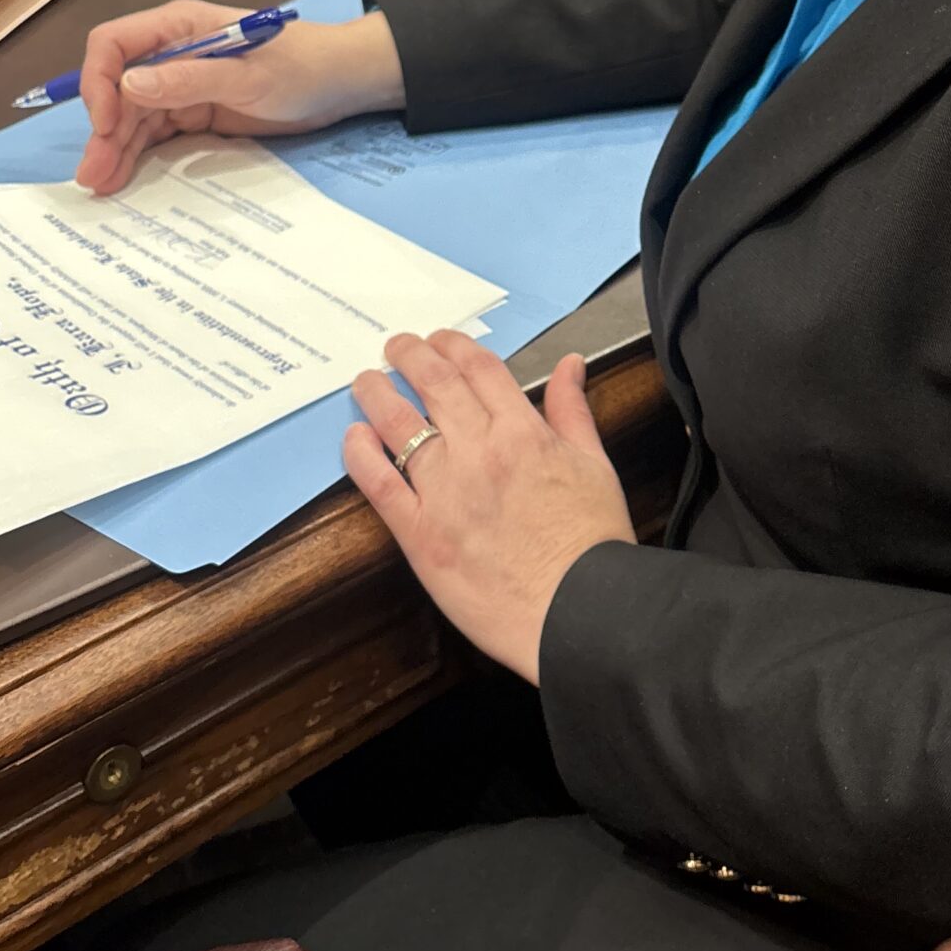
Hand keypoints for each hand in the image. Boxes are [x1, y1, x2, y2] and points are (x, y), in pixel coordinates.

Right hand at [74, 0, 405, 195]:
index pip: (114, 44)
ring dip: (114, 148)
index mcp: (179, 27)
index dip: (101, 82)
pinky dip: (137, 154)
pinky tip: (122, 178)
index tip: (107, 124)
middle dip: (104, 129)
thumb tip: (128, 86)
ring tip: (99, 185)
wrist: (341, 82)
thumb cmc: (303, 66)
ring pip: (133, 116)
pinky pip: (155, 133)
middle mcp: (171, 52)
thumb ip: (190, 79)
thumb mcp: (250, 76)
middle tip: (92, 175)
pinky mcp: (194, 112)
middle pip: (118, 89)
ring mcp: (180, 84)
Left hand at [346, 333, 633, 682]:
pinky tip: (354, 437)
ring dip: (378, 393)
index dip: (453, 346)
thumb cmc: (593, 544)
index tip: (439, 341)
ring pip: (399, 424)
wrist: (579, 610)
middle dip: (410, 355)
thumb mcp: (596, 465)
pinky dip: (361, 454)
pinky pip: (379, 483)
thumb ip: (573, 412)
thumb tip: (569, 366)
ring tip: (366, 380)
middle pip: (433, 384)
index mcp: (523, 431)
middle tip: (396, 347)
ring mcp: (444, 491)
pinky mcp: (420, 534)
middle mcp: (478, 451)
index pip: (478, 369)